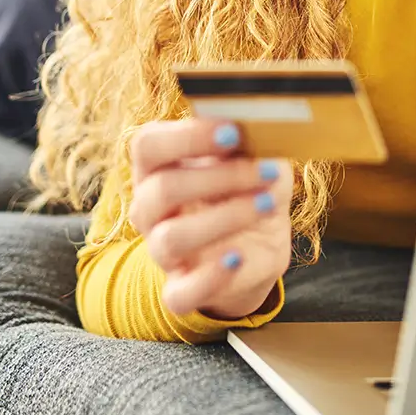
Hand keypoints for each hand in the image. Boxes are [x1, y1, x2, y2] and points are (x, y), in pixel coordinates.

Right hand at [128, 118, 294, 321]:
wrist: (258, 247)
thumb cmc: (249, 189)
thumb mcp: (255, 158)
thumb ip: (251, 140)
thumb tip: (263, 120)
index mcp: (159, 166)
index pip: (148, 144)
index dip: (187, 136)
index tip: (232, 132)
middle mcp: (150, 208)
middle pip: (162, 189)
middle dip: (220, 177)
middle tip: (266, 170)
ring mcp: (162, 252)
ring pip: (171, 238)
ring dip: (225, 218)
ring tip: (267, 205)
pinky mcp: (181, 290)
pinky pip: (179, 294)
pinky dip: (210, 277)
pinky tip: (238, 258)